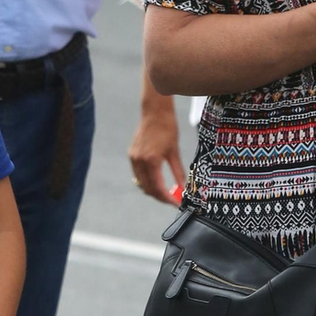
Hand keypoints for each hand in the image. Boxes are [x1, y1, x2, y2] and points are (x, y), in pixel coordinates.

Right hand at [130, 89, 184, 203]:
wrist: (154, 112)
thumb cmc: (167, 128)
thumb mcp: (175, 152)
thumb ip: (178, 172)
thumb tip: (184, 187)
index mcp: (151, 161)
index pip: (158, 188)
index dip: (167, 198)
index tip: (176, 203)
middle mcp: (139, 161)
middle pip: (148, 189)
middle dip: (160, 197)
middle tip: (172, 199)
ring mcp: (133, 158)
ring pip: (141, 183)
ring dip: (152, 190)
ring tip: (166, 192)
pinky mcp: (132, 154)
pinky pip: (138, 174)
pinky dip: (147, 180)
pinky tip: (157, 180)